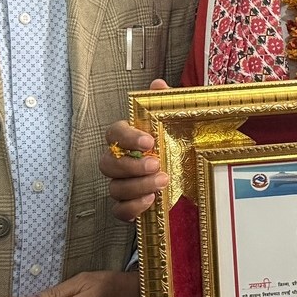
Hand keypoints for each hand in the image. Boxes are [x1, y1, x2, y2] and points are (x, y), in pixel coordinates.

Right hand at [100, 80, 170, 221]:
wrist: (189, 176)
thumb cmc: (176, 146)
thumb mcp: (176, 124)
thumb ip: (165, 104)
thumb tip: (157, 85)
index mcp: (127, 139)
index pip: (114, 133)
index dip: (127, 137)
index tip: (149, 140)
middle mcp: (118, 162)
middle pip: (107, 163)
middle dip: (131, 165)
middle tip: (156, 163)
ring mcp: (121, 185)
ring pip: (114, 187)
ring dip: (137, 186)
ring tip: (162, 182)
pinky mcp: (128, 206)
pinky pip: (119, 210)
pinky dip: (132, 208)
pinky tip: (151, 201)